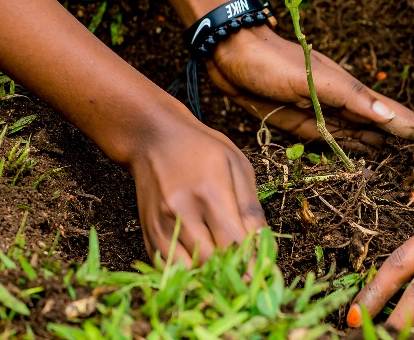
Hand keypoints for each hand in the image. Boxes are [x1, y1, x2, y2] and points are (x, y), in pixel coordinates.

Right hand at [128, 102, 266, 265]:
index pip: (233, 242)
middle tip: (245, 272)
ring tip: (222, 268)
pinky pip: (167, 267)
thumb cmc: (202, 149)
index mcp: (210, 191)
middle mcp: (181, 210)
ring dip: (207, 275)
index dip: (251, 263)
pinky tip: (199, 262)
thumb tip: (265, 248)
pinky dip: (186, 271)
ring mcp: (160, 223)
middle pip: (210, 260)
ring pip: (187, 269)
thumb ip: (251, 209)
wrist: (155, 139)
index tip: (261, 271)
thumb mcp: (237, 166)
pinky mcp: (147, 232)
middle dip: (231, 271)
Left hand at [207, 25, 413, 147]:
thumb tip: (389, 117)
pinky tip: (374, 159)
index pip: (395, 115)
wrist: (232, 56)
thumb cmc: (272, 62)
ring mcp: (327, 117)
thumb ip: (350, 98)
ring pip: (367, 138)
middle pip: (387, 130)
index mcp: (352, 92)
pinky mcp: (306, 126)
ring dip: (390, 151)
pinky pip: (340, 143)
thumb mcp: (312, 79)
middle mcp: (345, 106)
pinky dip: (360, 152)